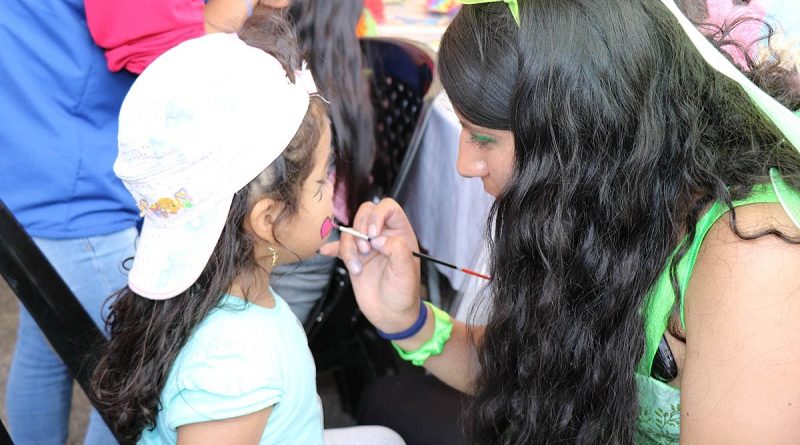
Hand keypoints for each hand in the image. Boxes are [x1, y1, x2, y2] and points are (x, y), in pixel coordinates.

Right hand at [319, 198, 421, 332]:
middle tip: (365, 251)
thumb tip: (377, 238)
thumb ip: (396, 249)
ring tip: (357, 268)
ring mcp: (367, 247)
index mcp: (400, 234)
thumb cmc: (404, 294)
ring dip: (348, 249)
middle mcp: (383, 236)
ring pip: (350, 232)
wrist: (391, 315)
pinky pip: (339, 246)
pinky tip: (326, 252)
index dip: (378, 215)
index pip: (388, 208)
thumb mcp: (406, 271)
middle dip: (359, 229)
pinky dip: (331, 248)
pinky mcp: (354, 259)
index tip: (373, 235)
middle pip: (365, 212)